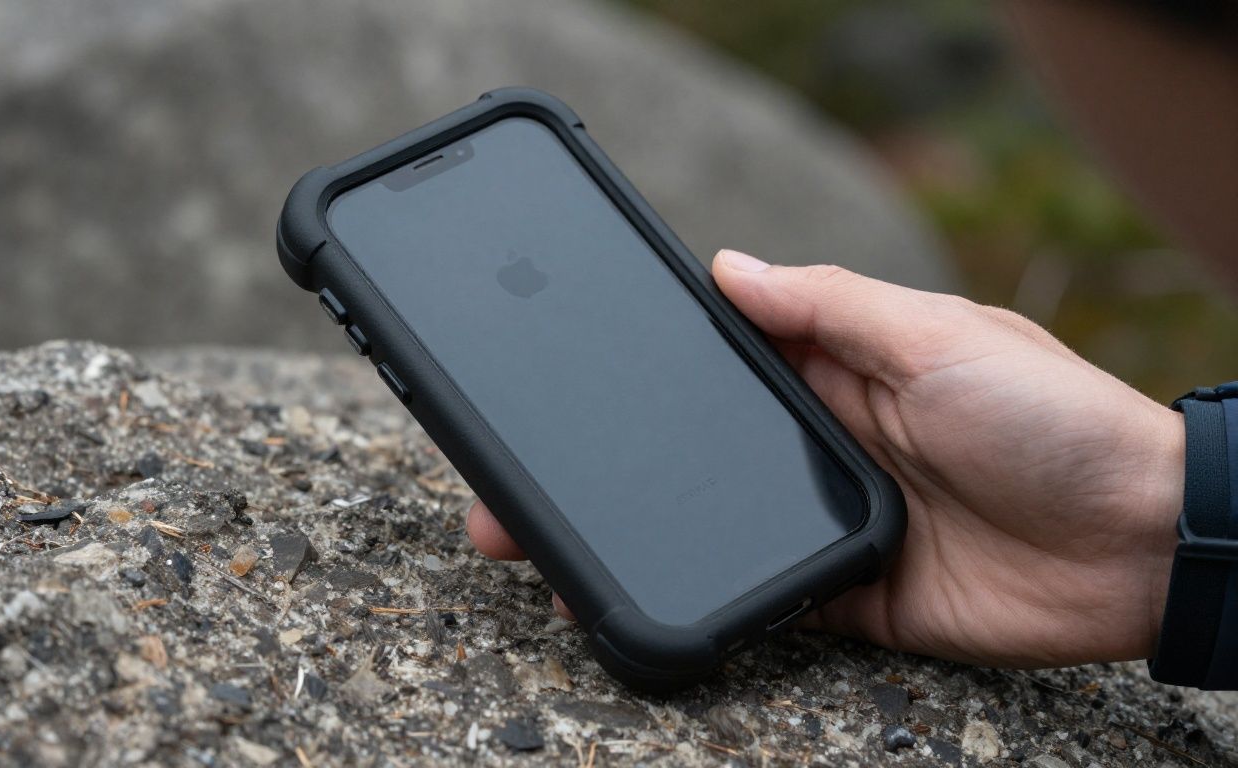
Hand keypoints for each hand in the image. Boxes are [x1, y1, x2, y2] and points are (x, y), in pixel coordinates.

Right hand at [467, 250, 1183, 667]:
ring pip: (717, 524)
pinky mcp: (851, 594)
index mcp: (843, 371)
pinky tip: (649, 596)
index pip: (727, 360)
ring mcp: (833, 519)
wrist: (1138, 548)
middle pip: (700, 448)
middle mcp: (827, 442)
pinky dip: (718, 599)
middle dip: (613, 461)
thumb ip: (830, 306)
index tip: (571, 371)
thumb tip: (727, 266)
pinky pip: (771, 597)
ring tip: (551, 550)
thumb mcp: (937, 336)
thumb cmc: (1052, 418)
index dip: (653, 364)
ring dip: (644, 532)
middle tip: (517, 483)